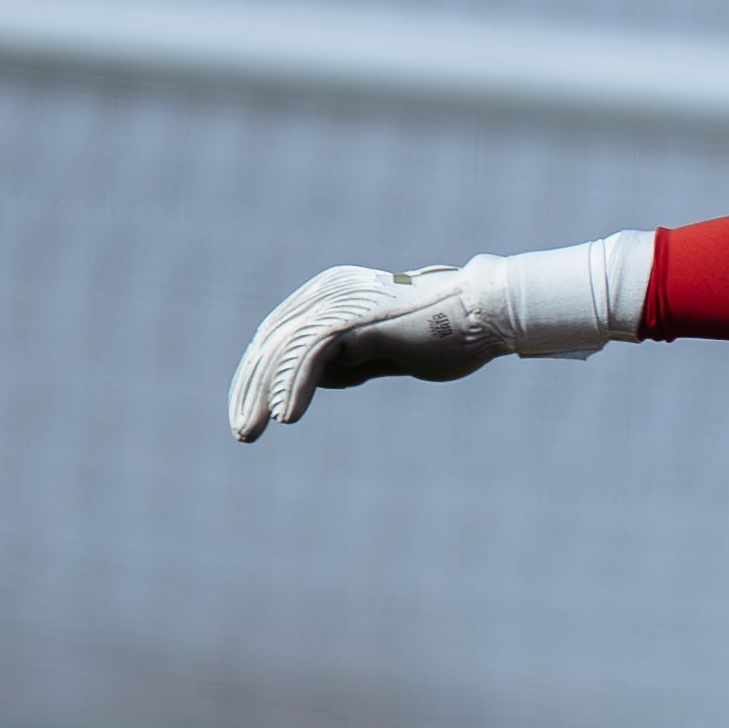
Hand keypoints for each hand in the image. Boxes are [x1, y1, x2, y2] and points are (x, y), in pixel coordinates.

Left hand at [227, 240, 640, 440]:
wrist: (486, 314)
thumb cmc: (448, 334)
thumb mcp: (387, 352)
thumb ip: (351, 362)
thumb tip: (316, 381)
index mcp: (329, 294)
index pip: (278, 338)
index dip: (260, 378)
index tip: (253, 414)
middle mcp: (326, 294)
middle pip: (270, 346)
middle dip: (250, 391)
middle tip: (241, 433)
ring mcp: (338, 304)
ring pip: (282, 354)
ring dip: (262, 397)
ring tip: (251, 433)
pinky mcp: (356, 322)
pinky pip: (311, 358)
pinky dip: (296, 389)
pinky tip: (287, 419)